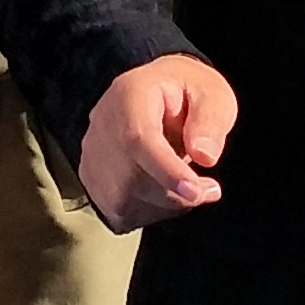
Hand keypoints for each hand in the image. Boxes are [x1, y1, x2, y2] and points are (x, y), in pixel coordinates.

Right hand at [79, 53, 236, 227]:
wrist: (157, 94)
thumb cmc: (187, 93)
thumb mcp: (212, 93)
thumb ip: (211, 120)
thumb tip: (205, 156)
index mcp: (130, 94)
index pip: (139, 139)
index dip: (166, 170)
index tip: (195, 191)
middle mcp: (102, 123)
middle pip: (132, 178)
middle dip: (176, 194)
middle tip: (210, 189)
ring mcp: (92, 154)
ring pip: (125, 201)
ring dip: (167, 203)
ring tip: (189, 182)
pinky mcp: (92, 180)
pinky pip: (121, 212)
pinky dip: (152, 210)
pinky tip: (166, 188)